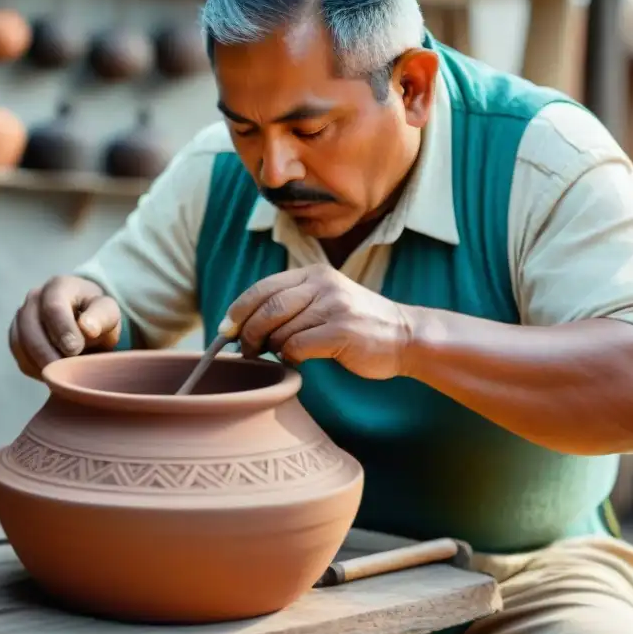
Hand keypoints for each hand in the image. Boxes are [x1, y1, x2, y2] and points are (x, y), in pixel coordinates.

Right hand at [9, 276, 121, 378]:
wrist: (86, 320)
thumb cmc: (97, 315)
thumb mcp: (108, 312)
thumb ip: (101, 317)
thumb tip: (87, 329)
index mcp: (58, 286)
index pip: (53, 306)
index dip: (62, 330)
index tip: (75, 349)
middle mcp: (34, 298)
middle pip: (31, 327)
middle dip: (49, 352)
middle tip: (68, 370)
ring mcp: (21, 318)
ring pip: (21, 344)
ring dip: (42, 363)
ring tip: (64, 373)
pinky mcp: (17, 339)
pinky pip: (21, 359)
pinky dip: (37, 370)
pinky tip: (55, 374)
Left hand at [221, 264, 414, 379]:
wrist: (405, 336)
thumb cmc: (357, 324)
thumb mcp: (325, 300)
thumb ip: (291, 303)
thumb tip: (241, 323)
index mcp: (314, 273)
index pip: (262, 288)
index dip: (239, 311)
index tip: (227, 330)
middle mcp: (323, 284)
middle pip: (266, 309)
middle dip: (248, 334)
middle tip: (247, 352)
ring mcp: (333, 306)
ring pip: (279, 330)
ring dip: (272, 348)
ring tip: (280, 354)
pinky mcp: (341, 330)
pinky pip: (297, 346)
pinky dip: (291, 357)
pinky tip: (300, 360)